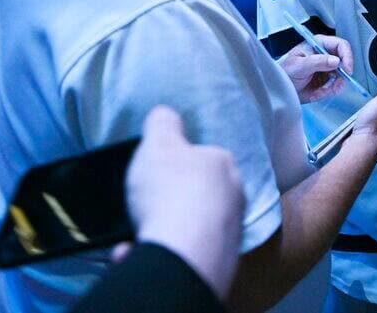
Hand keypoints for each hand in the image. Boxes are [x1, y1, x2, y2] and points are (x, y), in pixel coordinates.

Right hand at [125, 106, 244, 300]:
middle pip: (201, 193)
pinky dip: (167, 252)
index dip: (176, 164)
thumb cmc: (171, 192)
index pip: (202, 157)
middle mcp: (236, 197)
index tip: (155, 175)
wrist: (183, 254)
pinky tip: (141, 252)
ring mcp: (231, 232)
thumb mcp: (159, 143)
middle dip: (175, 199)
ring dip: (169, 228)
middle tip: (146, 205)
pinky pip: (188, 253)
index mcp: (224, 165)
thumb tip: (166, 113)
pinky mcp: (220, 263)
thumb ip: (162, 123)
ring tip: (140, 233)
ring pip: (195, 226)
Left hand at [279, 34, 353, 103]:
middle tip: (334, 86)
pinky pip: (335, 87)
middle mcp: (326, 55)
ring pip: (342, 77)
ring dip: (332, 87)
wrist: (279, 89)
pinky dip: (327, 92)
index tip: (347, 70)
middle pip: (345, 62)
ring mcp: (327, 68)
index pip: (341, 45)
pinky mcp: (327, 81)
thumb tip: (336, 61)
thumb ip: (317, 62)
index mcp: (319, 44)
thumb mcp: (299, 65)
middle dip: (340, 76)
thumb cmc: (284, 72)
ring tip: (318, 92)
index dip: (347, 56)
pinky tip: (316, 94)